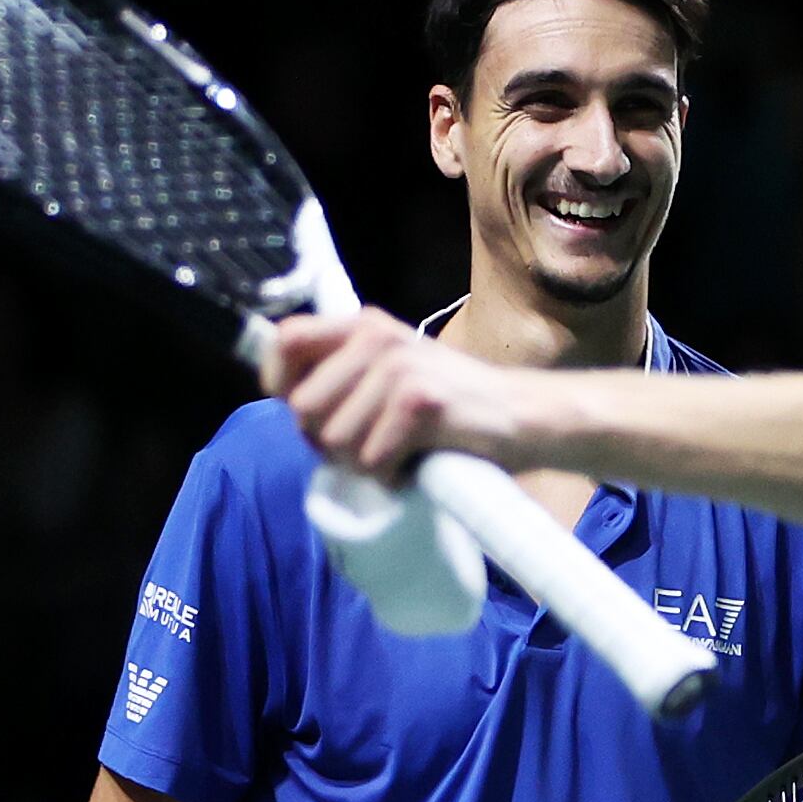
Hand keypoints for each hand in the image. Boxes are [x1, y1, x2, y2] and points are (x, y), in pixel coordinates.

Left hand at [268, 309, 531, 477]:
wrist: (523, 415)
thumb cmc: (452, 406)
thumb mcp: (392, 374)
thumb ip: (344, 377)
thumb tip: (285, 402)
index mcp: (364, 326)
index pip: (286, 340)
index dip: (278, 384)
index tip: (309, 416)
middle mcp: (376, 337)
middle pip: (303, 407)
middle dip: (326, 442)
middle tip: (367, 446)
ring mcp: (398, 367)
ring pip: (335, 441)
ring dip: (363, 464)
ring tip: (398, 453)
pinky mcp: (419, 401)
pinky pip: (372, 459)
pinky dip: (392, 475)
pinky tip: (415, 464)